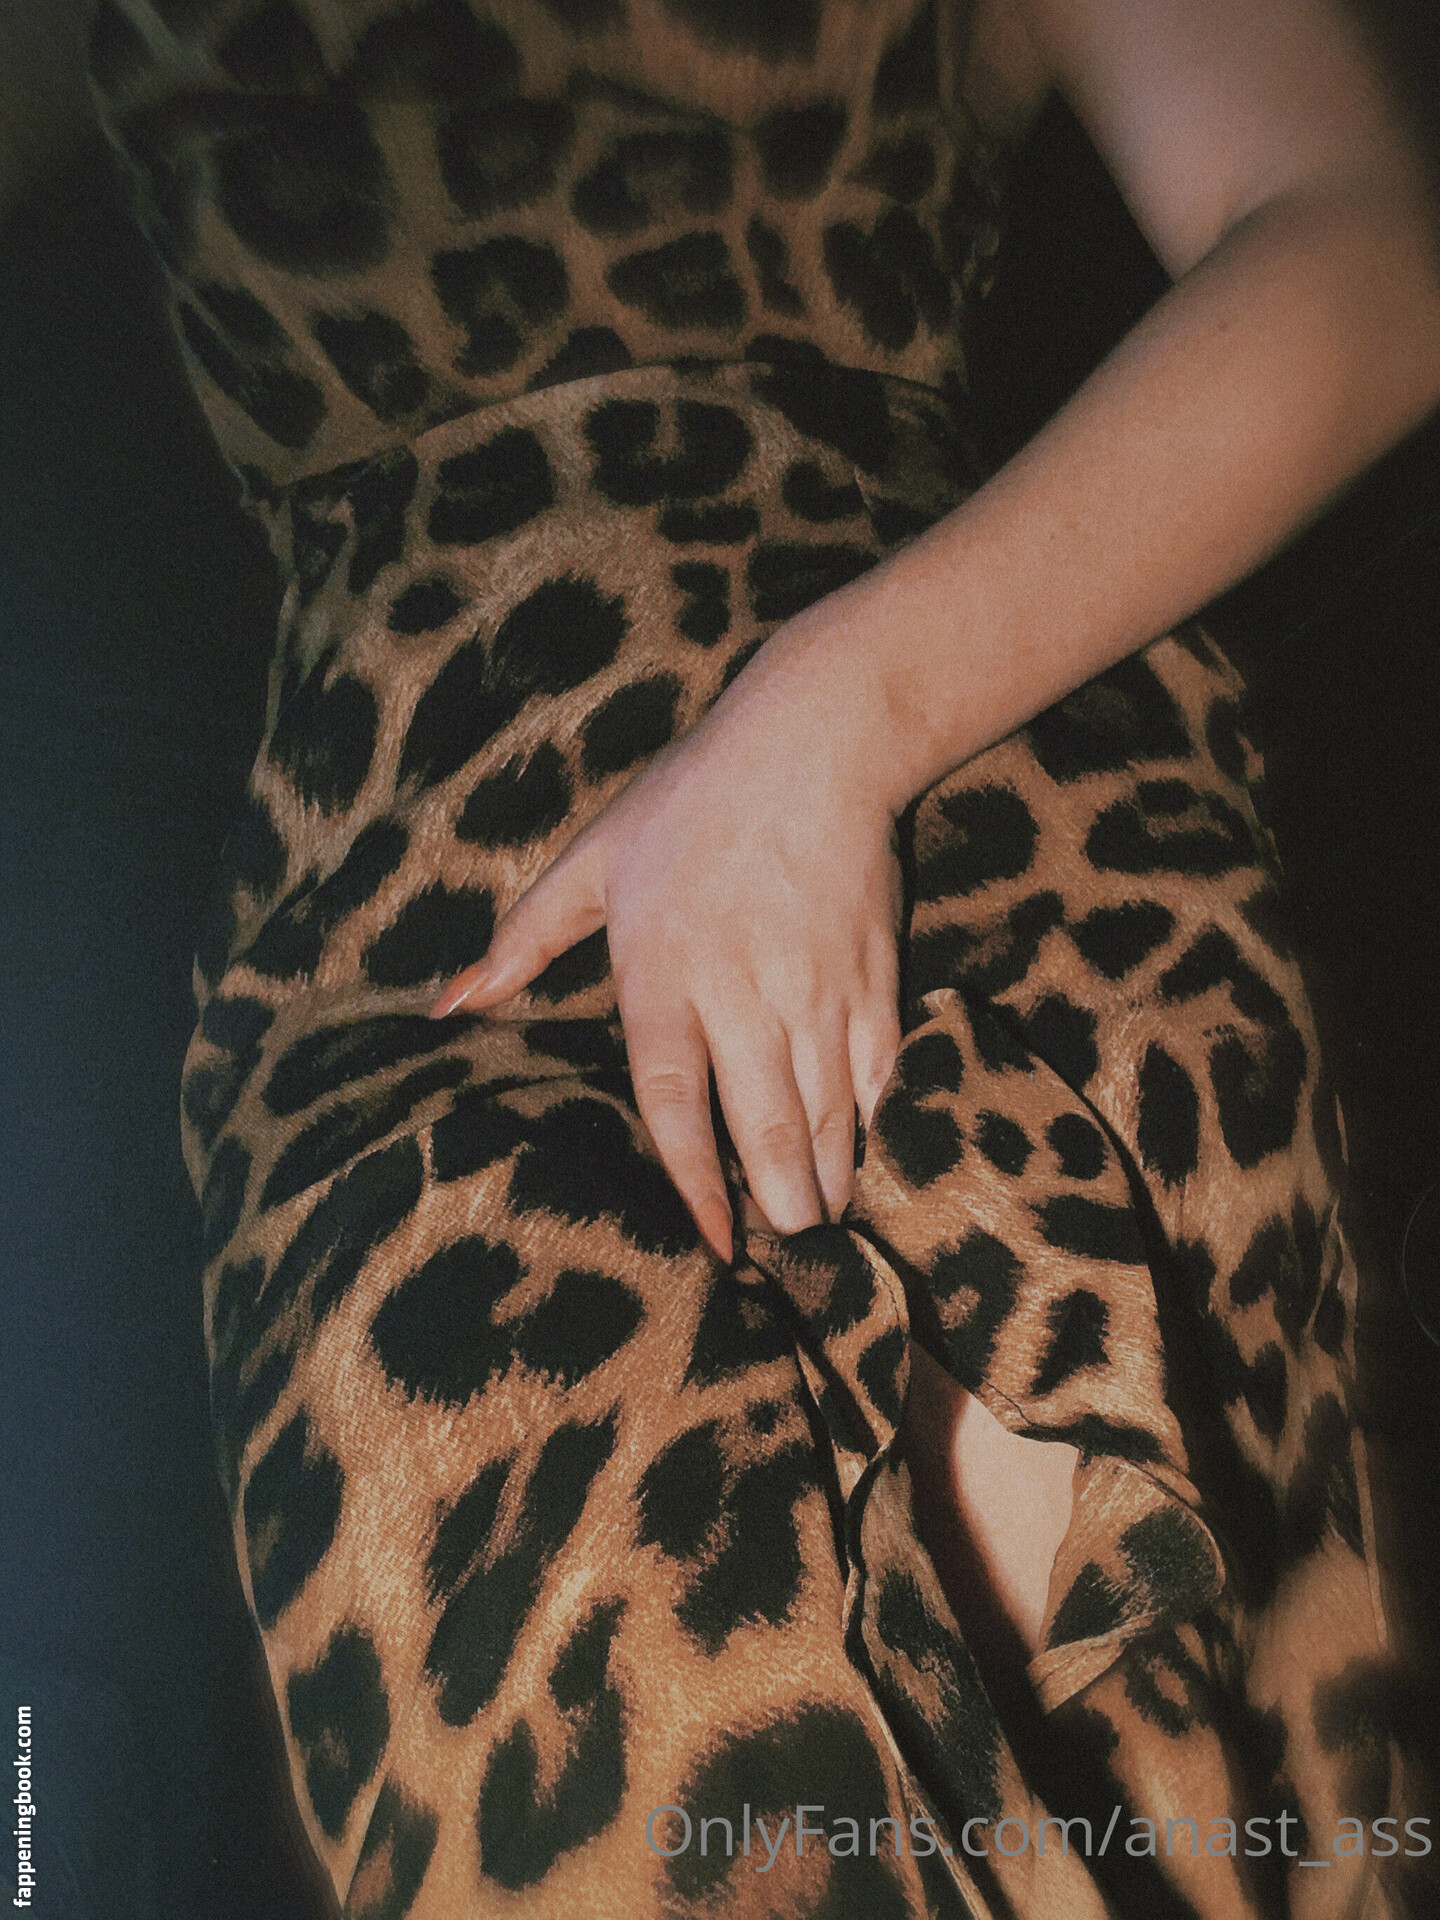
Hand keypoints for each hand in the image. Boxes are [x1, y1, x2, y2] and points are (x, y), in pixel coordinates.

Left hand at [429, 637, 903, 1263]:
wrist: (817, 742)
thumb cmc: (691, 801)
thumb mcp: (592, 860)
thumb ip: (521, 941)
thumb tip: (445, 1006)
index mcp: (666, 974)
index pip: (677, 1105)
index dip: (697, 1184)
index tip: (718, 1243)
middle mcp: (745, 994)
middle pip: (769, 1129)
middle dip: (784, 1204)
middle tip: (785, 1243)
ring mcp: (818, 989)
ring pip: (829, 1113)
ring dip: (828, 1176)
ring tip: (820, 1216)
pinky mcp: (875, 974)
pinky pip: (876, 1069)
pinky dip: (867, 1116)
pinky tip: (856, 1140)